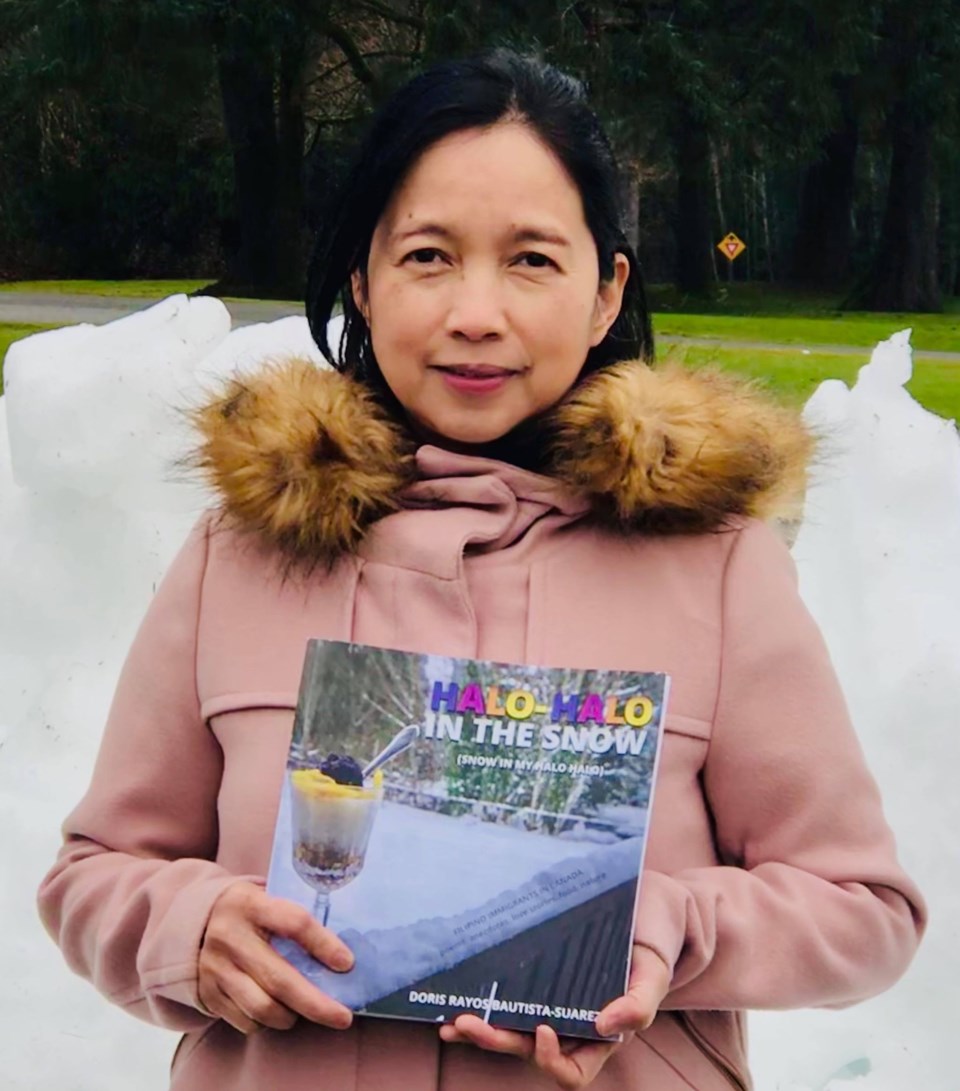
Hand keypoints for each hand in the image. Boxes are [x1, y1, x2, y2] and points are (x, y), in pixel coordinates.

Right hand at [198, 881, 354, 1034]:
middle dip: (316, 1003)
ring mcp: (216, 967)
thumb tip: (340, 953)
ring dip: (291, 1017)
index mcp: (252, 904)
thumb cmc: (251, 909)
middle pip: (279, 979)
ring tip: (306, 1012)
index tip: (348, 964)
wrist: (197, 918)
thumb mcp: (268, 898)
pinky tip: (278, 1012)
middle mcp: (230, 936)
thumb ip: (295, 918)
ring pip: (261, 1007)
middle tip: (343, 1017)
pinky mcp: (208, 992)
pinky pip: (244, 1020)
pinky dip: (267, 1023)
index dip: (324, 944)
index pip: (294, 923)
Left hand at [438, 947, 670, 1089]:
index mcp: (601, 1036)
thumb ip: (639, 1004)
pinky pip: (510, 997)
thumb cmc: (653, 944)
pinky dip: (486, 1002)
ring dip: (482, 1030)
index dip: (552, 1061)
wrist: (646, 907)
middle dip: (497, 1041)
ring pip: (513, 1029)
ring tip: (455, 1021)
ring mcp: (552, 1001)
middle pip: (530, 1050)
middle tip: (468, 1023)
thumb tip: (603, 1026)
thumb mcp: (654, 973)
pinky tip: (461, 996)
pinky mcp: (537, 976)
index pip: (573, 1071)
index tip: (542, 1029)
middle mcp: (572, 1025)